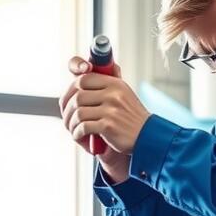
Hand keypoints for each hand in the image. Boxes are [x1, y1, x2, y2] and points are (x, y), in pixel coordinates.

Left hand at [59, 56, 150, 173]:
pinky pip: (83, 127)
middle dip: (67, 109)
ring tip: (73, 130)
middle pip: (77, 96)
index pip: (83, 78)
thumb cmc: (131, 118)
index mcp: (114, 84)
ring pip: (78, 112)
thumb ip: (104, 88)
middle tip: (67, 119)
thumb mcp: (122, 95)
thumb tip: (78, 81)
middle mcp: (113, 94)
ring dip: (71, 123)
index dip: (70, 89)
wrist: (148, 137)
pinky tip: (79, 136)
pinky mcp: (109, 125)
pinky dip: (77, 133)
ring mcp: (111, 109)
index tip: (66, 101)